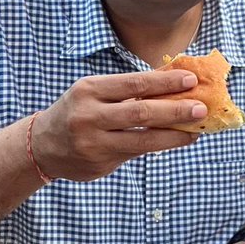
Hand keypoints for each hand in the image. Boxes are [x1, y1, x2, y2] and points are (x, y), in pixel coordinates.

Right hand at [32, 70, 207, 180]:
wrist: (43, 145)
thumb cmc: (78, 111)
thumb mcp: (94, 92)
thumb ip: (128, 89)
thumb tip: (172, 80)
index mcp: (89, 89)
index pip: (134, 83)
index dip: (164, 82)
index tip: (190, 80)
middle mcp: (89, 115)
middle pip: (141, 111)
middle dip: (175, 109)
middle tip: (201, 108)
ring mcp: (94, 143)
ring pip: (142, 138)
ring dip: (174, 134)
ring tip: (196, 129)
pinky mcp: (100, 163)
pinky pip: (136, 152)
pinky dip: (159, 145)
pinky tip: (177, 140)